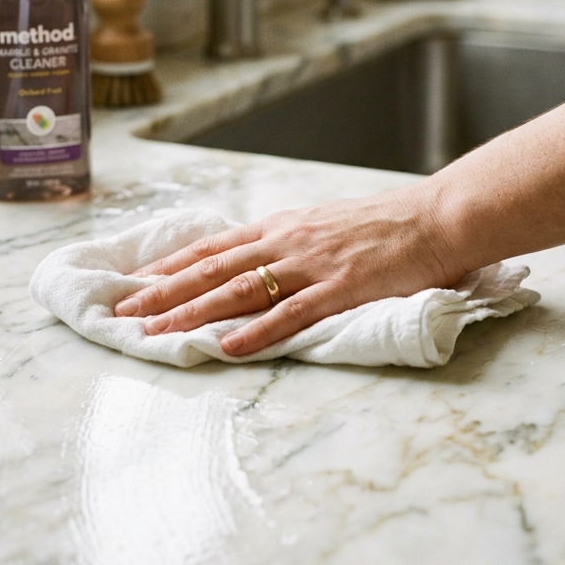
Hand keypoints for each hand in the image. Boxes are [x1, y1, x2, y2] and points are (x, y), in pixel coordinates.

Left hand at [112, 180, 464, 356]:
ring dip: (193, 313)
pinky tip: (226, 348)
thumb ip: (294, 241)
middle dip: (165, 292)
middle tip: (126, 313)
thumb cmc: (389, 222)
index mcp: (284, 226)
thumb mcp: (329, 223)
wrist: (439, 216)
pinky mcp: (340, 289)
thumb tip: (264, 259)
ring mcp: (311, 265)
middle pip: (213, 269)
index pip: (214, 246)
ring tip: (157, 333)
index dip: (173, 264)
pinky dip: (255, 333)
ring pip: (239, 291)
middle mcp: (287, 241)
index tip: (138, 281)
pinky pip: (290, 314)